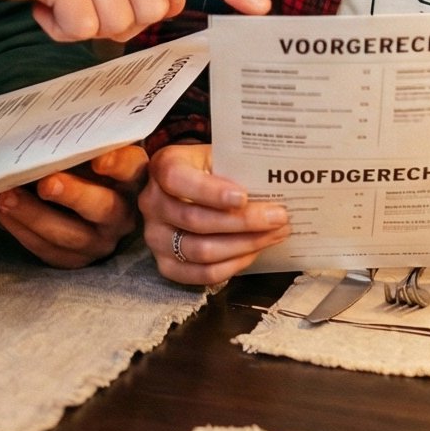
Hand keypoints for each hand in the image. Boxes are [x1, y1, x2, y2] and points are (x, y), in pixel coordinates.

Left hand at [0, 141, 146, 267]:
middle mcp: (121, 213)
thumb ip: (77, 139)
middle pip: (103, 207)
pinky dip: (20, 229)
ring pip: (70, 235)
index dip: (119, 164)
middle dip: (73, 195)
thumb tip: (41, 124)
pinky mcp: (74, 259)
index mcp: (131, 178)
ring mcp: (99, 241)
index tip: (99, 159)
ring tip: (4, 196)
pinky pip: (47, 249)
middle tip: (46, 183)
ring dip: (33, 214)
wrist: (77, 199)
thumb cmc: (81, 164)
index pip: (133, 169)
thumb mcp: (87, 149)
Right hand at [134, 143, 288, 286]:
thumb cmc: (214, 170)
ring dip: (244, 245)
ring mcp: (155, 236)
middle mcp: (151, 202)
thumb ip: (239, 167)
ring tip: (274, 234)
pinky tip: (254, 251)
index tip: (244, 197)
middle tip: (278, 218)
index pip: (177, 180)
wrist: (195, 188)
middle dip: (243, 222)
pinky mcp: (166, 264)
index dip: (210, 192)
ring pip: (201, 251)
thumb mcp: (221, 156)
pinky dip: (233, 265)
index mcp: (163, 167)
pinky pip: (201, 274)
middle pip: (195, 220)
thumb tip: (277, 183)